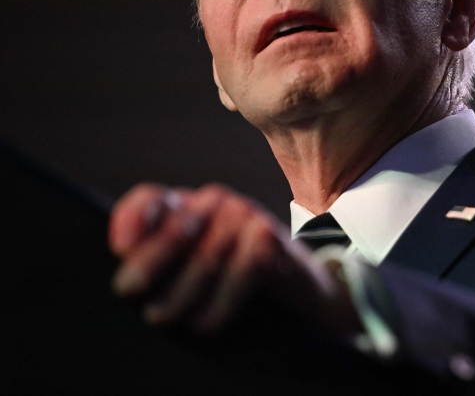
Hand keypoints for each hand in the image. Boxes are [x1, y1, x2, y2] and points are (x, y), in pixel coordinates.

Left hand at [108, 183, 361, 335]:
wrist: (304, 290)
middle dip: (149, 263)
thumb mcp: (197, 267)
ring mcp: (248, 217)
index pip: (152, 201)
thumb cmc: (239, 283)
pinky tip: (205, 323)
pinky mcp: (273, 239)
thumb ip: (163, 263)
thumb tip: (126, 282)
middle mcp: (218, 203)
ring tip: (162, 316)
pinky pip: (241, 270)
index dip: (131, 221)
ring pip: (205, 255)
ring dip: (180, 292)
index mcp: (191, 206)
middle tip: (130, 291)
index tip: (120, 249)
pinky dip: (220, 302)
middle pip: (174, 229)